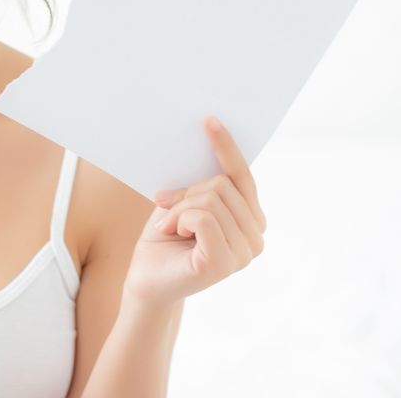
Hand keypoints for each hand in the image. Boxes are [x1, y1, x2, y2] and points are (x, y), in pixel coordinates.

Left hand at [121, 116, 267, 308]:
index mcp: (251, 219)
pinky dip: (179, 219)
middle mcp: (255, 236)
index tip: (210, 120)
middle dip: (186, 191)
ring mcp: (243, 253)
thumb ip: (201, 183)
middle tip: (166, 207)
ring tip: (170, 227)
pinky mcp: (223, 264)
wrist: (145, 280)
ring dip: (178, 208)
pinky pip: (202, 218)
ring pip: (210, 199)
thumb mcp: (183, 202)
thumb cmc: (163, 240)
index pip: (242, 176)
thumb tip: (204, 141)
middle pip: (222, 184)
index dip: (226, 147)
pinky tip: (173, 235)